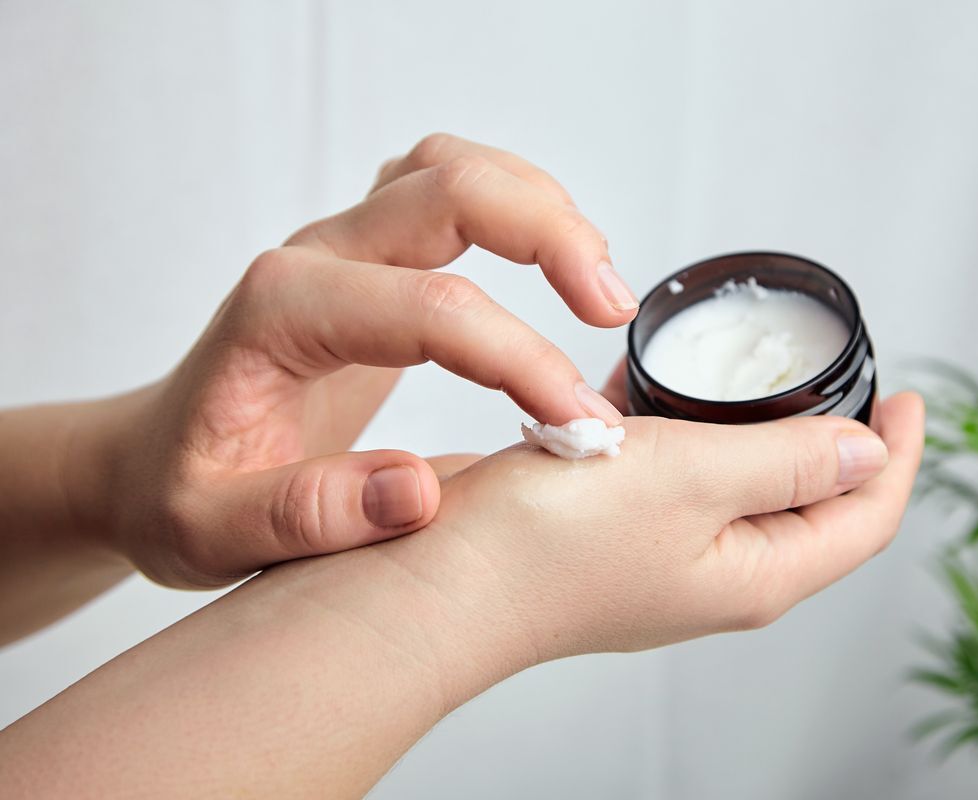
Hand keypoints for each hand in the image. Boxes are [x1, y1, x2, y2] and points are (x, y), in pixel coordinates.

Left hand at [82, 133, 638, 587]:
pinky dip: (520, 206)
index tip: (581, 429)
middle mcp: (315, 257)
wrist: (153, 458)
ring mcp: (344, 244)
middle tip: (613, 310)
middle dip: (551, 237)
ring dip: (542, 207)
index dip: (522, 360)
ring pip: (456, 168)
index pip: (432, 310)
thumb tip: (416, 492)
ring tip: (601, 285)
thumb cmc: (182, 491)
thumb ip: (304, 516)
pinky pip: (452, 187)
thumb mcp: (212, 532)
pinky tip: (560, 262)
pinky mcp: (372, 255)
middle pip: (450, 188)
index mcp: (281, 313)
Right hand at [380, 392, 923, 675]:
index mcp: (756, 572)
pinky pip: (673, 477)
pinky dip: (684, 432)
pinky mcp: (611, 532)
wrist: (437, 580)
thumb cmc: (551, 542)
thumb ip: (786, 461)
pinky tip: (656, 389)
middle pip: (811, 507)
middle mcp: (716, 572)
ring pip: (738, 487)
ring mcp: (660, 555)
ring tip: (761, 378)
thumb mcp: (694, 479)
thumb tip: (866, 457)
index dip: (899, 457)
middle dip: (841, 446)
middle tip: (849, 383)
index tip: (909, 397)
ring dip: (759, 434)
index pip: (864, 519)